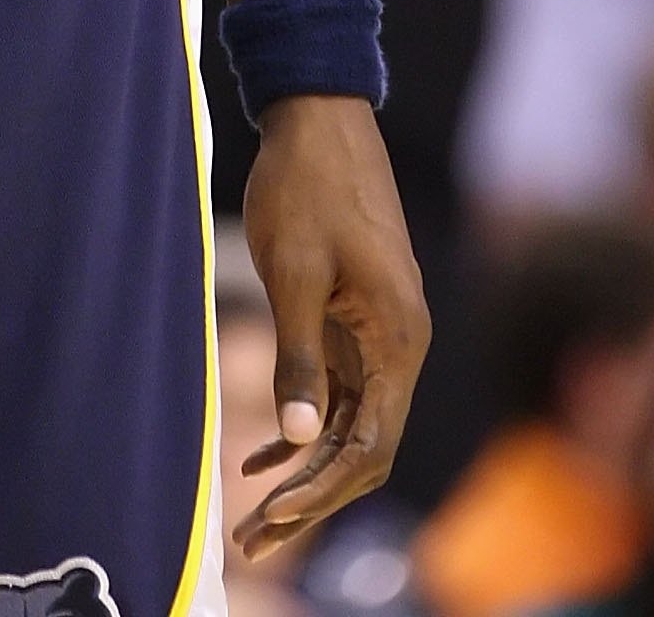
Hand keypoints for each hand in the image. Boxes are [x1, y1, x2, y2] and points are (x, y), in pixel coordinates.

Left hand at [234, 95, 429, 563]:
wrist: (318, 113)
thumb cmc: (304, 185)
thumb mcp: (292, 271)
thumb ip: (299, 357)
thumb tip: (300, 438)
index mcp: (398, 336)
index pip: (372, 445)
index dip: (325, 492)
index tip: (273, 521)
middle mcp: (401, 343)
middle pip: (366, 446)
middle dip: (313, 498)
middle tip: (254, 540)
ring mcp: (382, 331)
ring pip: (353, 423)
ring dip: (307, 469)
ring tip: (253, 516)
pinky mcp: (359, 317)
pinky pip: (341, 389)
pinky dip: (306, 423)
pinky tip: (264, 453)